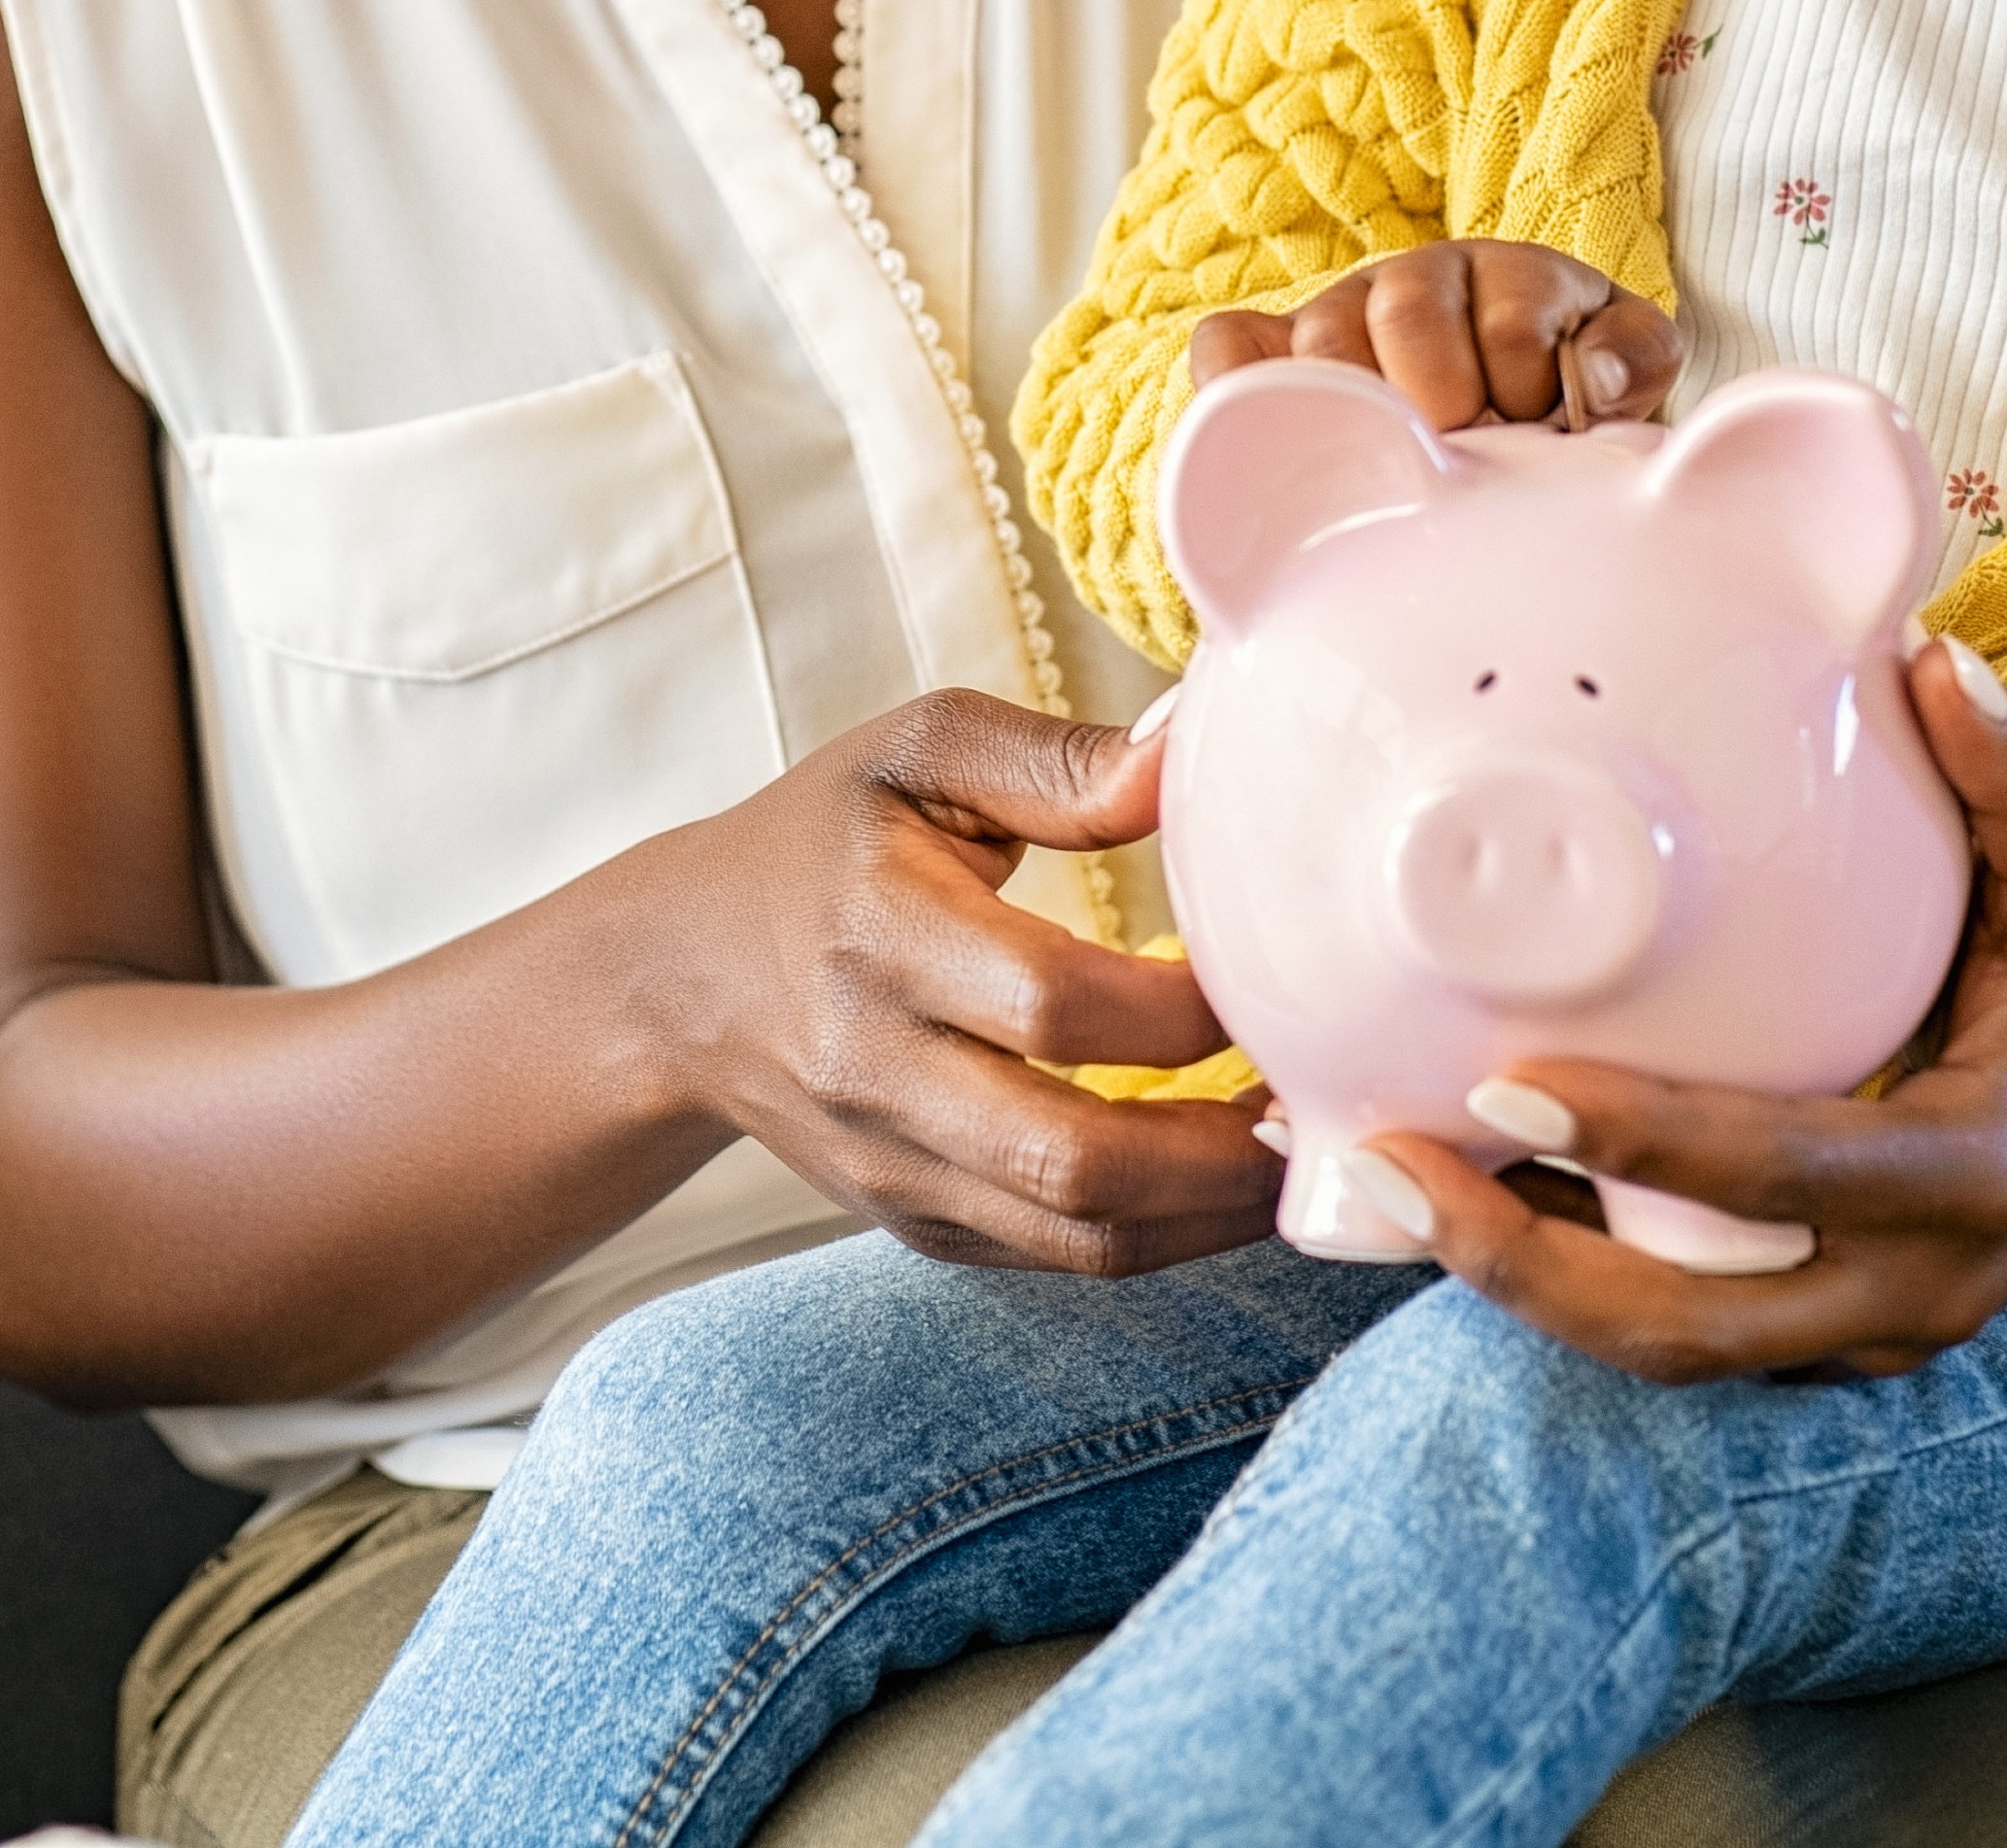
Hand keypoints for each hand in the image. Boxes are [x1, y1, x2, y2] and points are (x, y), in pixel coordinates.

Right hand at [655, 688, 1276, 1275]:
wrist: (680, 979)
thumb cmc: (821, 838)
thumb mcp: (918, 751)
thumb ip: (1057, 758)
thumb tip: (1190, 748)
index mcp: (880, 937)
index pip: (1052, 1003)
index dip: (1182, 1008)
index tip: (1275, 969)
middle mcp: (877, 1071)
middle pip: (1070, 1154)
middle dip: (1222, 1146)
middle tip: (1326, 1093)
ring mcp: (894, 1168)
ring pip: (1075, 1234)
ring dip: (1212, 1212)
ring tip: (1304, 1146)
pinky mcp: (915, 1224)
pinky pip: (1055, 1258)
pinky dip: (1161, 1235)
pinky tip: (1231, 1178)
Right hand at [1190, 239, 1676, 433]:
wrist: (1499, 437)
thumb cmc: (1564, 404)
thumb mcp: (1626, 371)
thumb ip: (1633, 356)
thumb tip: (1589, 377)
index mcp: (1507, 276)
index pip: (1509, 317)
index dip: (1529, 391)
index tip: (1540, 434)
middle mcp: (1414, 283)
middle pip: (1406, 315)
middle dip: (1447, 404)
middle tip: (1465, 456)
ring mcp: (1335, 319)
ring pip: (1321, 342)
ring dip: (1365, 415)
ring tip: (1401, 466)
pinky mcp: (1271, 358)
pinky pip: (1226, 350)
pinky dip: (1239, 389)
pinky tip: (1286, 440)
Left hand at [1357, 639, 2006, 1378]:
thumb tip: (1936, 664)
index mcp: (1975, 1173)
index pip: (1785, 1178)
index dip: (1645, 1144)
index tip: (1508, 1081)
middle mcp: (1921, 1289)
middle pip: (1696, 1332)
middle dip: (1528, 1265)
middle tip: (1393, 1160)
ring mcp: (1872, 1335)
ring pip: (1676, 1354)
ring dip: (1525, 1282)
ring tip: (1384, 1176)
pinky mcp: (1830, 1337)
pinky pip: (1690, 1332)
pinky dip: (1574, 1278)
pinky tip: (1466, 1191)